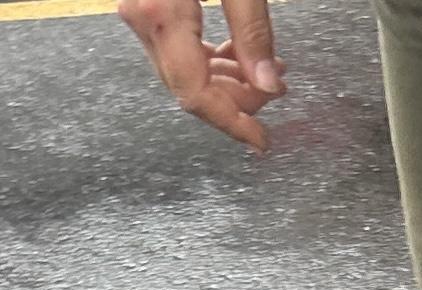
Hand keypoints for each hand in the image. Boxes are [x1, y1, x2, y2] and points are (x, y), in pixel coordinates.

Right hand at [118, 0, 285, 152]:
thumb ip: (252, 32)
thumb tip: (268, 84)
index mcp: (161, 13)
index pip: (196, 94)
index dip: (232, 124)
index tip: (261, 141)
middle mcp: (144, 18)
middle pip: (191, 88)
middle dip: (237, 100)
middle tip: (276, 88)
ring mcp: (141, 13)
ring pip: (186, 73)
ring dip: (228, 81)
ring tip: (268, 70)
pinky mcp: (147, 6)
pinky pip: (179, 50)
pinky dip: (212, 61)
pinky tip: (240, 56)